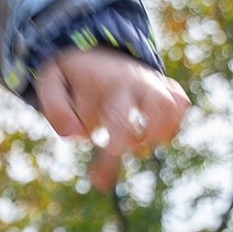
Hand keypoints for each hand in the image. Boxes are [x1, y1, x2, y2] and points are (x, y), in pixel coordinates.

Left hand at [35, 50, 189, 190]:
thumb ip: (56, 110)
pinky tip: (153, 133)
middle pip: (162, 106)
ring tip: (143, 140)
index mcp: (111, 84)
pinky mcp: (161, 86)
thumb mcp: (51, 84)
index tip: (98, 181)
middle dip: (146, 138)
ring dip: (163, 131)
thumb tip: (75, 137)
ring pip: (176, 103)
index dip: (114, 156)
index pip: (121, 122)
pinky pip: (181, 102)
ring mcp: (152, 82)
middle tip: (128, 151)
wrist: (90, 50)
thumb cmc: (71, 76)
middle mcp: (138, 81)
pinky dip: (173, 122)